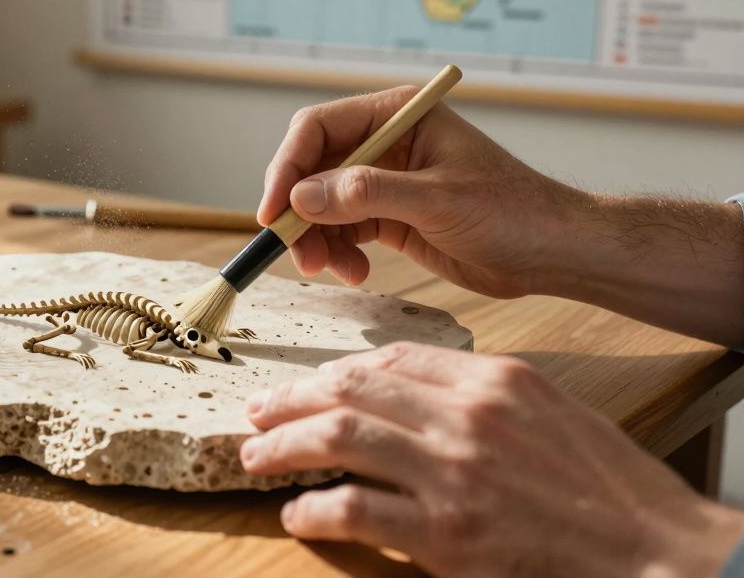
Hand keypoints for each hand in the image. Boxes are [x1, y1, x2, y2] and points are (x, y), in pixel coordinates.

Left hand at [240, 343, 743, 577]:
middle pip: (351, 391)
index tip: (306, 385)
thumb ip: (478, 393)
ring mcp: (452, 475)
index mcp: (493, 380)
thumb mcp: (548, 409)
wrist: (655, 551)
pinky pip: (355, 511)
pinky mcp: (446, 536)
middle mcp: (466, 418)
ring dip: (284, 448)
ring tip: (256, 457)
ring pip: (339, 441)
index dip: (334, 372)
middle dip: (292, 400)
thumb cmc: (607, 486)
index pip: (389, 360)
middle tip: (258, 414)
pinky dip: (314, 511)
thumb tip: (408, 392)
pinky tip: (298, 515)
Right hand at [258, 87, 743, 343]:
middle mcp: (384, 143)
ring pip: (320, 205)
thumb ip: (366, 195)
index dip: (288, 167)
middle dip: (299, 212)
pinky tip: (354, 272)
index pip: (319, 128)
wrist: (553, 253)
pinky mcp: (388, 216)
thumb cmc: (512, 212)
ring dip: (316, 239)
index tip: (273, 211)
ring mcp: (384, 180)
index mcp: (398, 116)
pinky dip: (338, 253)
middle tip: (298, 254)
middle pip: (311, 169)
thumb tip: (301, 198)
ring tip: (334, 270)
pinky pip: (341, 230)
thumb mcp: (437, 200)